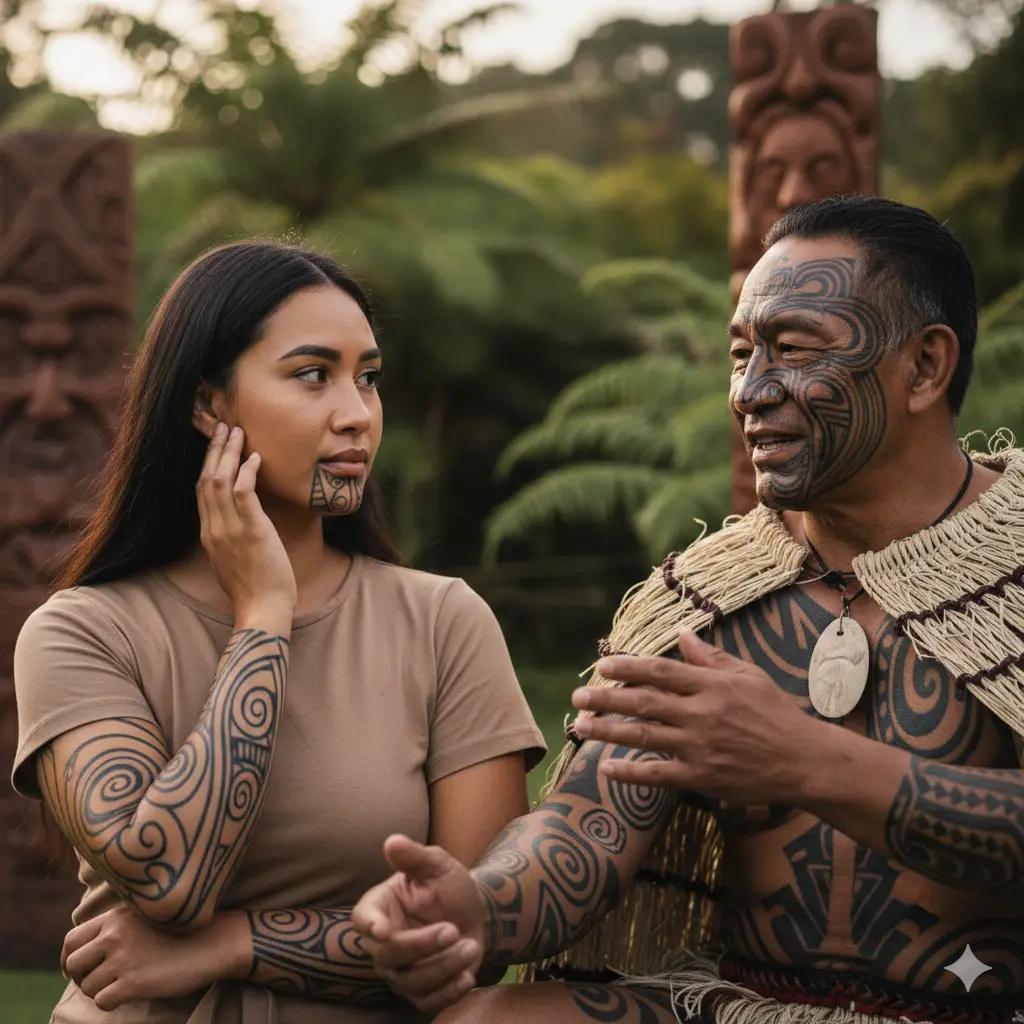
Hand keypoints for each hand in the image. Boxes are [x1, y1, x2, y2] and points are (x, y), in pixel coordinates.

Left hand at [62, 905, 248, 1010]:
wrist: (211, 942)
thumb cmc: (179, 931)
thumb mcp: (144, 915)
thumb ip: (116, 925)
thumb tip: (84, 946)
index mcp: (115, 917)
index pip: (72, 939)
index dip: (70, 957)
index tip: (82, 967)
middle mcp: (115, 935)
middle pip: (73, 964)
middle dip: (82, 976)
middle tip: (99, 980)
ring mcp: (123, 959)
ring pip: (87, 986)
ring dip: (99, 991)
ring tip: (120, 985)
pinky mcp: (133, 983)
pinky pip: (102, 1002)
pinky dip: (111, 1002)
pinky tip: (128, 994)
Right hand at [197, 422, 295, 618]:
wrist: (262, 609)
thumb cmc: (255, 589)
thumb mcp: (234, 560)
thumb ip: (230, 539)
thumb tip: (237, 525)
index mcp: (209, 535)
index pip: (201, 491)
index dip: (207, 464)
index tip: (215, 445)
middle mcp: (214, 529)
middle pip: (206, 479)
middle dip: (214, 450)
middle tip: (222, 427)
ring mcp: (230, 529)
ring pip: (221, 480)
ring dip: (228, 453)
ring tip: (237, 432)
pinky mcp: (252, 531)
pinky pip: (244, 493)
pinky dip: (247, 472)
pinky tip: (254, 458)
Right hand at [353, 835, 485, 1013]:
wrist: (474, 914)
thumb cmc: (448, 886)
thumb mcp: (436, 865)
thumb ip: (414, 856)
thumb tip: (392, 841)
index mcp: (380, 907)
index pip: (362, 919)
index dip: (369, 926)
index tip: (383, 930)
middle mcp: (382, 943)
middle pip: (388, 954)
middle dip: (422, 945)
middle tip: (453, 929)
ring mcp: (398, 970)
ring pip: (410, 981)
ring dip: (443, 967)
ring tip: (470, 946)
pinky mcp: (418, 991)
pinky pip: (426, 1002)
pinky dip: (448, 992)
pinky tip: (468, 975)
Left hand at [570, 630, 825, 804]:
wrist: (804, 760)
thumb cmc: (777, 713)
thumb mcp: (749, 676)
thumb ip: (711, 658)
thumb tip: (682, 634)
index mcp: (712, 685)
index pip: (660, 672)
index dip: (628, 667)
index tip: (602, 665)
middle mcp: (701, 713)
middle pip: (643, 702)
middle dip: (606, 699)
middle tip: (577, 697)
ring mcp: (699, 746)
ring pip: (643, 736)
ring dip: (607, 731)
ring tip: (579, 727)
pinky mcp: (701, 777)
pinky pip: (657, 775)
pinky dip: (629, 772)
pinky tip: (605, 768)